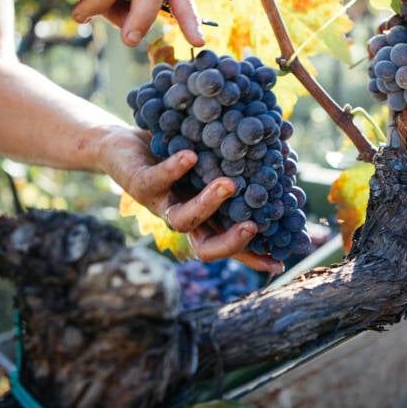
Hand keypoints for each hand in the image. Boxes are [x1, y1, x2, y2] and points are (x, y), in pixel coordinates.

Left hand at [105, 129, 283, 273]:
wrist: (121, 146)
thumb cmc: (173, 155)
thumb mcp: (210, 160)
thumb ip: (240, 165)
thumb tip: (285, 155)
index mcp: (203, 218)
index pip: (229, 245)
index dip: (253, 257)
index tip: (280, 261)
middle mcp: (183, 218)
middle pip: (205, 249)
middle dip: (231, 244)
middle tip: (253, 228)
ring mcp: (161, 205)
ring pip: (183, 220)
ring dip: (207, 205)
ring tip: (228, 184)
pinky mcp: (140, 184)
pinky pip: (157, 181)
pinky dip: (174, 169)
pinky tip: (190, 156)